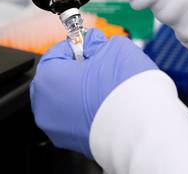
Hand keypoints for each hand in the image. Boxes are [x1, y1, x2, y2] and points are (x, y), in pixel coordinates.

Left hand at [30, 29, 156, 158]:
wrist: (142, 131)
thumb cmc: (125, 90)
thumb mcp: (114, 47)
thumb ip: (96, 42)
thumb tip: (92, 43)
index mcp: (48, 78)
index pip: (57, 52)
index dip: (78, 46)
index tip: (92, 47)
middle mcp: (45, 106)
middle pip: (58, 78)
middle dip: (78, 70)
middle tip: (103, 66)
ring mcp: (57, 129)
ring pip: (67, 101)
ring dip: (83, 91)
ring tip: (108, 88)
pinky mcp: (73, 144)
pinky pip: (76, 119)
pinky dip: (89, 111)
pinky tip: (109, 106)